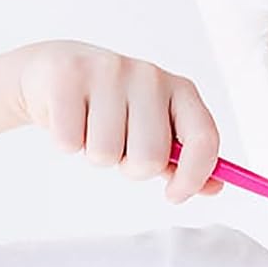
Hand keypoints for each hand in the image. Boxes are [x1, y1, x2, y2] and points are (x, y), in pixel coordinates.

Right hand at [10, 40, 221, 202]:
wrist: (53, 70)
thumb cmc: (112, 106)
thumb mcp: (152, 124)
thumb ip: (183, 156)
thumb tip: (214, 187)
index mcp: (180, 89)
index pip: (204, 137)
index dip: (194, 176)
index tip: (175, 195)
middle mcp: (151, 76)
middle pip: (150, 159)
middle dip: (129, 166)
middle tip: (117, 142)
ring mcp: (111, 72)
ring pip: (105, 156)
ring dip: (94, 153)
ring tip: (90, 127)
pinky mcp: (70, 77)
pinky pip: (68, 143)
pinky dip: (66, 142)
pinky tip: (68, 118)